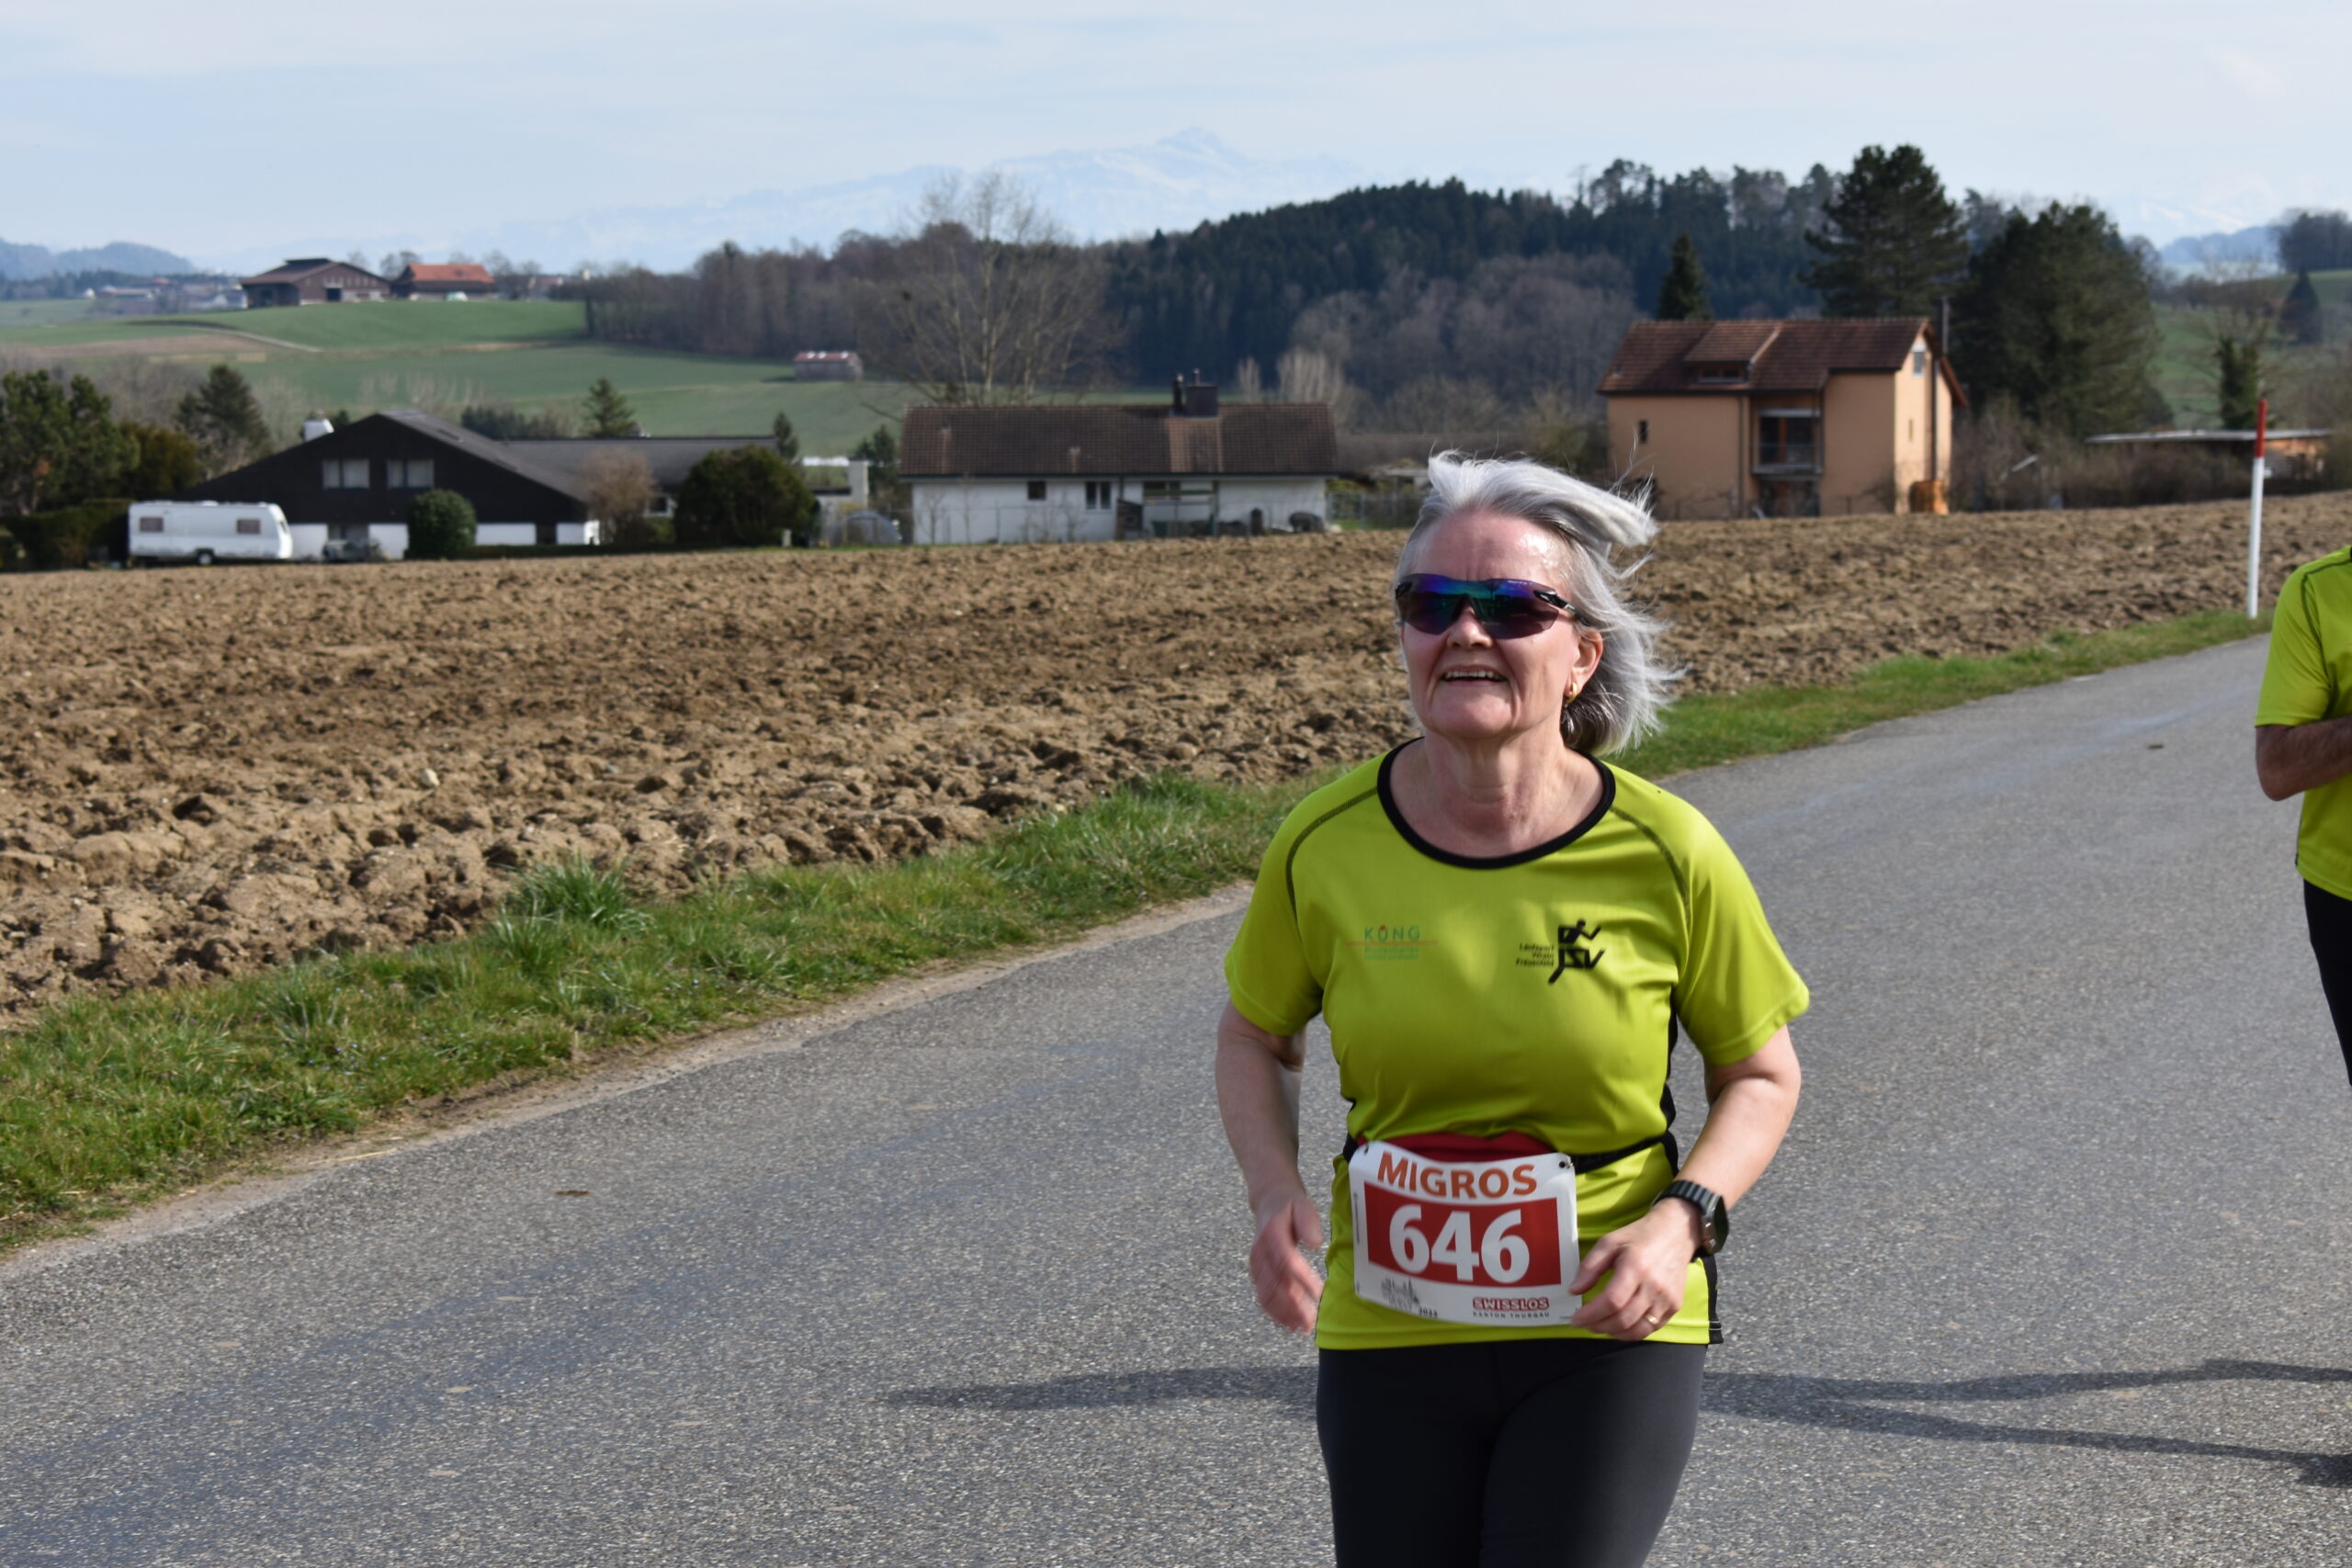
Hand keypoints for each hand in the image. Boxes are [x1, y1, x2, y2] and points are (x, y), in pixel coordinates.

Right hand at [1247, 1191, 1325, 1333]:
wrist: (1269, 1202)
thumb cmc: (1290, 1206)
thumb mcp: (1303, 1205)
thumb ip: (1308, 1222)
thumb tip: (1315, 1243)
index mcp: (1271, 1235)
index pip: (1287, 1262)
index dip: (1302, 1280)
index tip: (1320, 1293)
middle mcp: (1260, 1252)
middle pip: (1275, 1283)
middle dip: (1293, 1306)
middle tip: (1312, 1322)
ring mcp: (1256, 1265)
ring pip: (1267, 1294)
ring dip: (1284, 1313)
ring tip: (1303, 1327)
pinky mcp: (1257, 1274)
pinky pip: (1263, 1296)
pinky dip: (1275, 1313)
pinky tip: (1290, 1324)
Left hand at [1567, 1202, 1698, 1340]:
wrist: (1676, 1233)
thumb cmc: (1640, 1237)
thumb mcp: (1609, 1242)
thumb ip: (1589, 1266)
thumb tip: (1574, 1290)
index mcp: (1636, 1267)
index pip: (1612, 1301)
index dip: (1591, 1314)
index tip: (1576, 1318)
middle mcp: (1654, 1286)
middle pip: (1623, 1319)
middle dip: (1598, 1326)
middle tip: (1584, 1324)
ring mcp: (1667, 1299)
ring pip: (1637, 1330)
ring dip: (1614, 1333)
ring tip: (1598, 1326)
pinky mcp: (1675, 1306)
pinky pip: (1651, 1329)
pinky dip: (1632, 1333)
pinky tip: (1619, 1326)